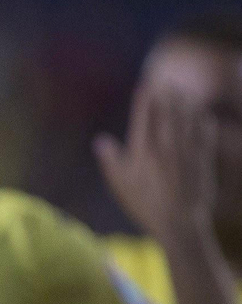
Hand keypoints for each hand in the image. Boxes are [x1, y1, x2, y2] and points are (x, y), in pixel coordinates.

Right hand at [96, 89, 218, 239]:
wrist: (179, 223)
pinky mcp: (203, 159)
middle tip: (166, 80)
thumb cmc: (145, 205)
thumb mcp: (120, 186)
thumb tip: (100, 140)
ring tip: (182, 92)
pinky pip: (204, 133)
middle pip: (166, 113)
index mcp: (143, 151)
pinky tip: (202, 114)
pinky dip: (202, 120)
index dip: (144, 99)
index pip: (143, 117)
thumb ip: (111, 160)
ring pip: (187, 119)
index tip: (145, 84)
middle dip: (166, 94)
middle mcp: (165, 146)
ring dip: (185, 103)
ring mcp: (186, 151)